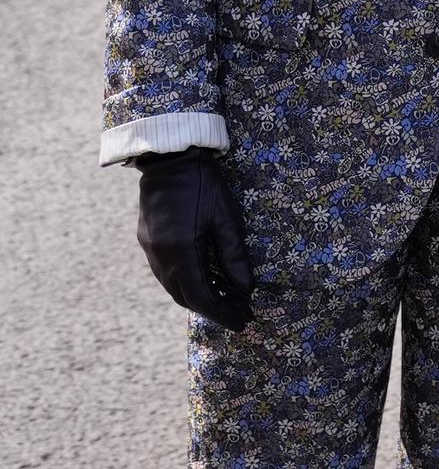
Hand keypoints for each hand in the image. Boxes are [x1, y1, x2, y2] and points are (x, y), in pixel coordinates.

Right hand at [133, 149, 255, 328]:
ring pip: (175, 287)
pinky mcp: (148, 241)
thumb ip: (234, 255)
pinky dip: (188, 283)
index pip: (202, 296)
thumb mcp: (226, 217)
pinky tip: (206, 281)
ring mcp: (150, 250)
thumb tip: (246, 289)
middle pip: (186, 297)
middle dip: (214, 310)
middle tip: (240, 315)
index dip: (223, 313)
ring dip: (199, 298)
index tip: (243, 321)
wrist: (169, 160)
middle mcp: (160, 256)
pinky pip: (168, 274)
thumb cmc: (203, 183)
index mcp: (180, 251)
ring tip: (228, 302)